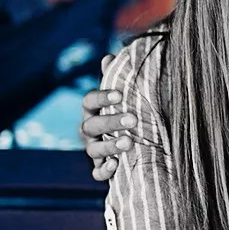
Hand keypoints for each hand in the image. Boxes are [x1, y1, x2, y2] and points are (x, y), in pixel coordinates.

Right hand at [80, 55, 134, 180]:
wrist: (137, 140)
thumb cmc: (128, 110)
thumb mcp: (125, 95)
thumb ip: (118, 77)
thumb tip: (110, 56)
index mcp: (94, 110)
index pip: (90, 101)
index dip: (102, 97)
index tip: (120, 94)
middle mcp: (90, 130)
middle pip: (92, 125)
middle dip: (111, 121)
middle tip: (133, 119)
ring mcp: (94, 150)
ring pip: (93, 150)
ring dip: (110, 146)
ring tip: (129, 142)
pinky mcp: (102, 167)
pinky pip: (97, 172)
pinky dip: (105, 170)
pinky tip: (117, 165)